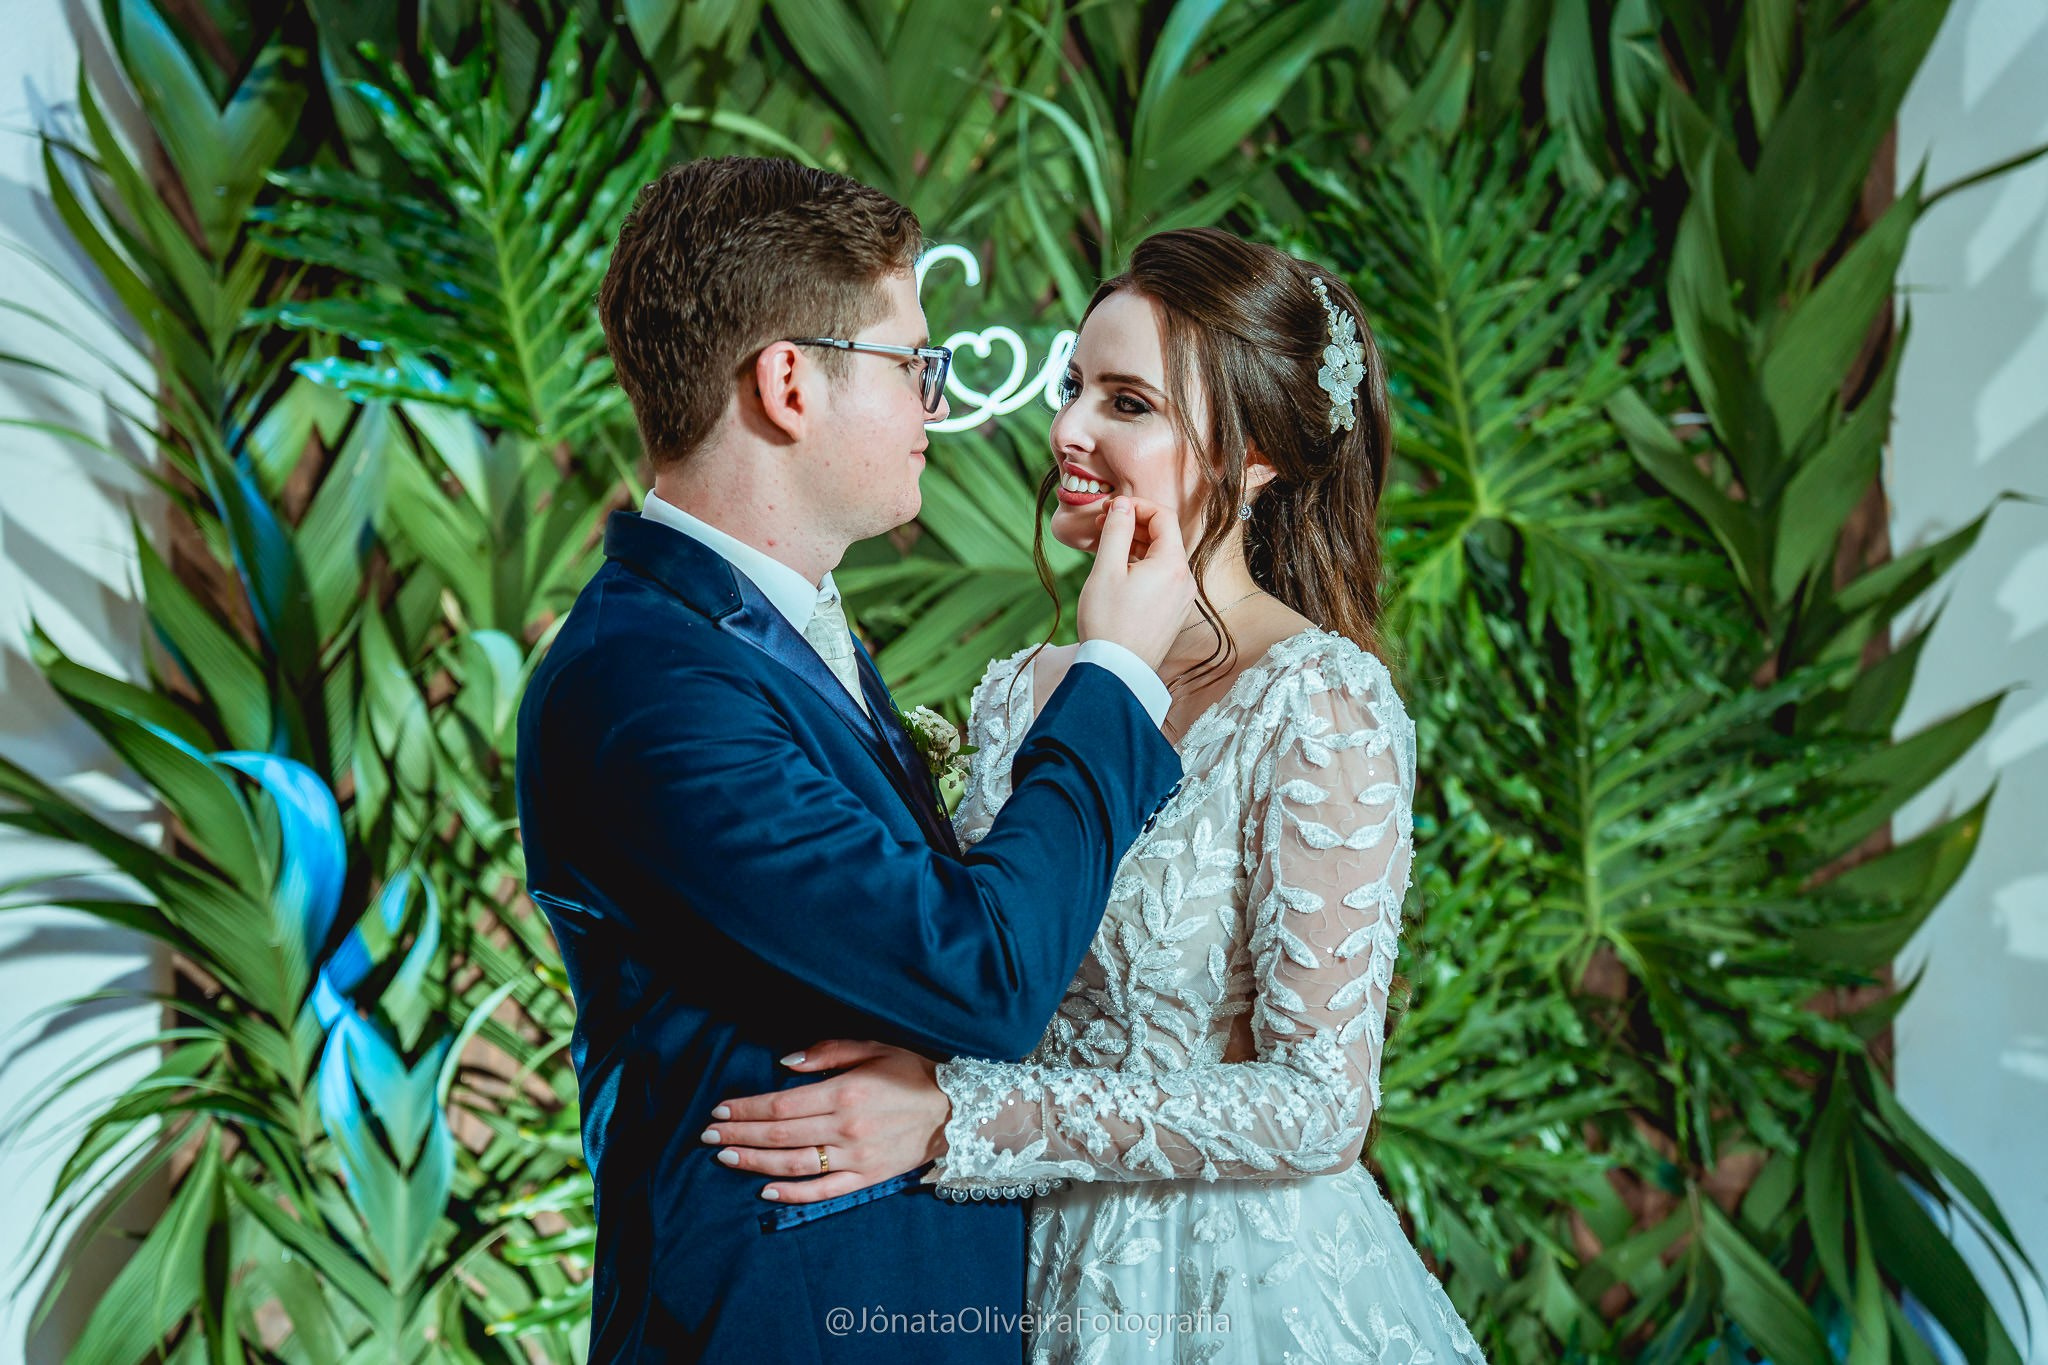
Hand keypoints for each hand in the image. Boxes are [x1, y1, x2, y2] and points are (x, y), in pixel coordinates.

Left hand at [701, 1040, 950, 1202]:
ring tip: (725, 1158)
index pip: (781, 1105)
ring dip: (754, 1163)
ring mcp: (856, 1157)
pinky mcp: (867, 1178)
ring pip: (793, 1165)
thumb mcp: (873, 1047)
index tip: (719, 1110)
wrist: (957, 1109)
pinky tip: (765, 1190)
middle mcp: (845, 1128)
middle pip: (779, 1136)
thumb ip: (827, 1053)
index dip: (746, 1109)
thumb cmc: (913, 1071)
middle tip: (707, 1136)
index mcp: (844, 1093)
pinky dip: (792, 1193)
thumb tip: (784, 1064)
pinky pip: (823, 1191)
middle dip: (739, 1135)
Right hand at [1077, 496, 1195, 672]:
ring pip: (1162, 558)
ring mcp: (1182, 599)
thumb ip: (1117, 530)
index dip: (1136, 506)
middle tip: (1105, 526)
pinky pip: (1162, 579)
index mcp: (1172, 565)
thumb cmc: (1108, 621)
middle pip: (1165, 537)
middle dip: (1135, 525)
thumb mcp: (1106, 569)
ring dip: (1137, 547)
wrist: (1118, 671)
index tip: (1111, 510)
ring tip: (1108, 551)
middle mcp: (1185, 580)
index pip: (1163, 516)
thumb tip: (1123, 504)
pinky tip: (1120, 576)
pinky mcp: (1174, 614)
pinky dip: (1143, 568)